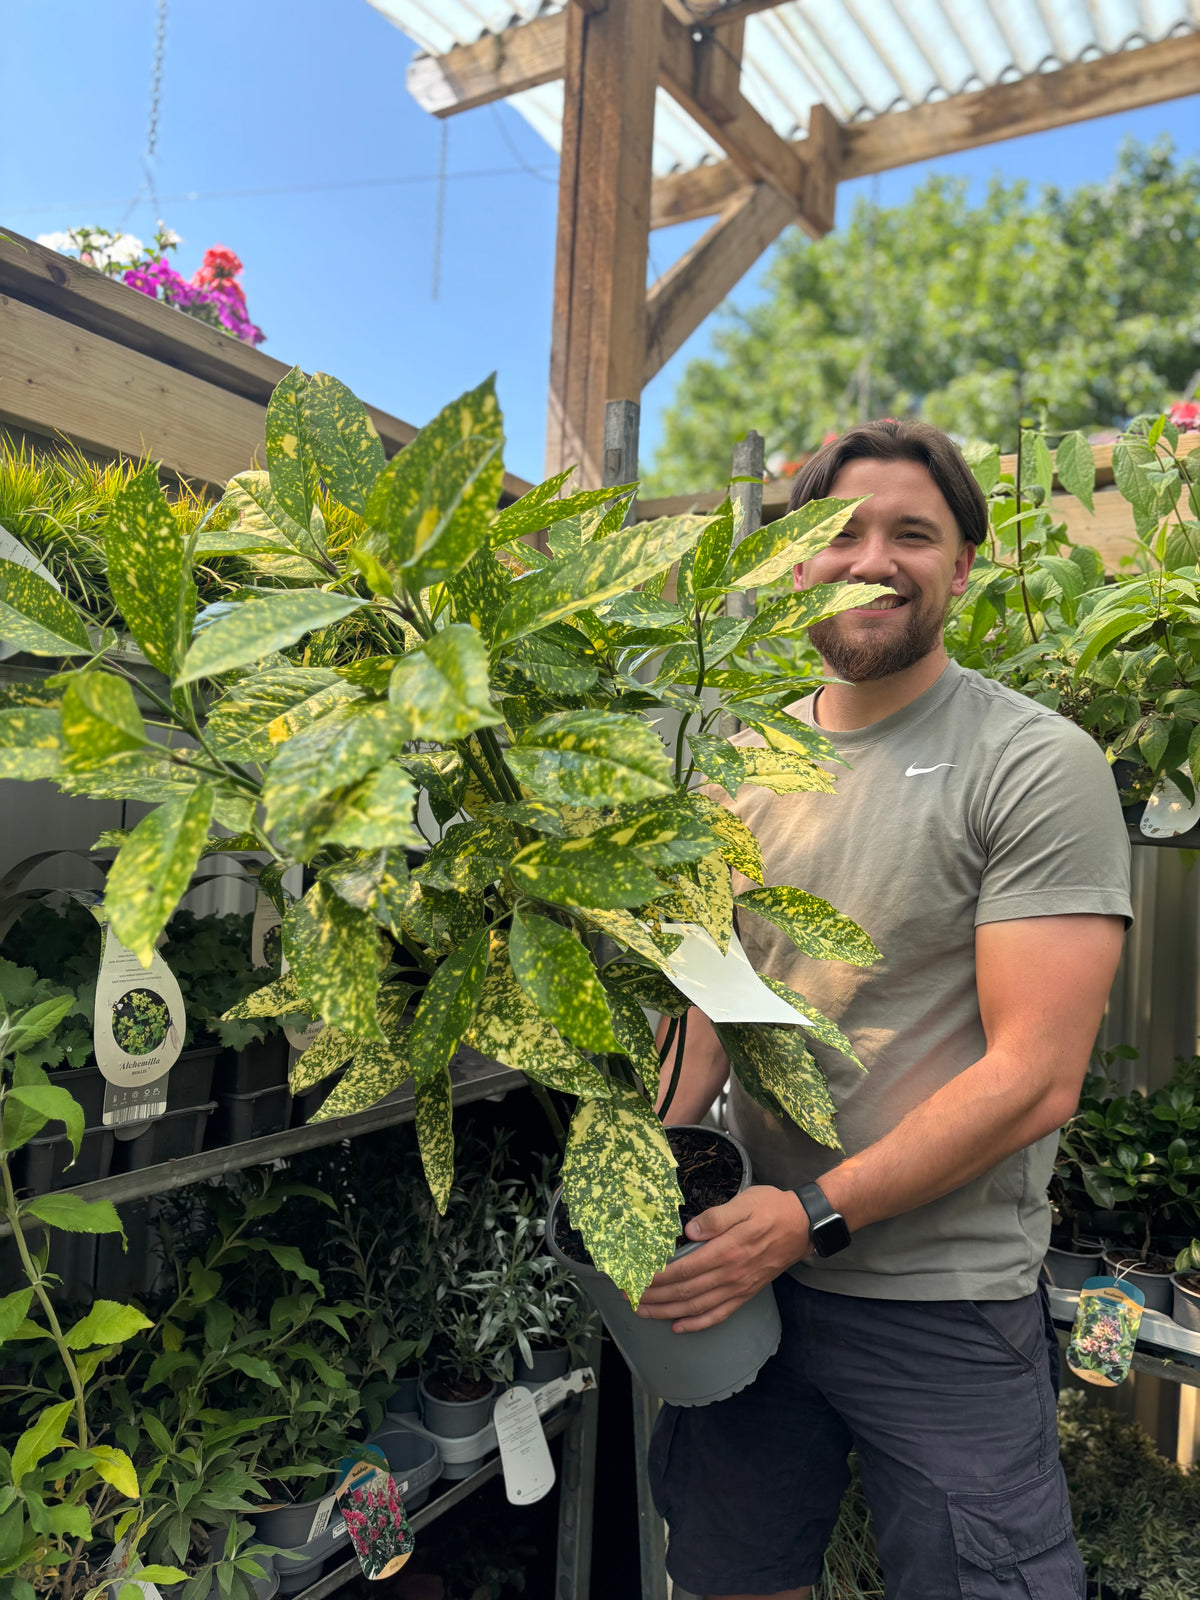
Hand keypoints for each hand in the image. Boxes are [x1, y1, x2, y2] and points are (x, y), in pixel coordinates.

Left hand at [635, 1185, 810, 1331]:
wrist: (804, 1226)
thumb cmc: (772, 1209)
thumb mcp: (744, 1203)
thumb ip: (715, 1218)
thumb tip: (688, 1231)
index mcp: (727, 1251)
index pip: (683, 1269)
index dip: (656, 1276)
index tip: (634, 1277)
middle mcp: (731, 1274)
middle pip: (685, 1292)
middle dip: (653, 1296)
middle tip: (627, 1296)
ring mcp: (739, 1287)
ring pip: (697, 1306)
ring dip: (667, 1311)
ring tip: (643, 1311)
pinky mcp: (746, 1293)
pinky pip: (719, 1315)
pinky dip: (697, 1324)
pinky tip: (679, 1327)